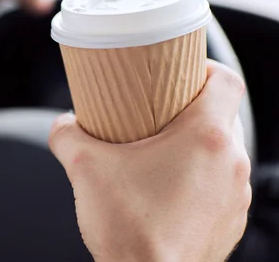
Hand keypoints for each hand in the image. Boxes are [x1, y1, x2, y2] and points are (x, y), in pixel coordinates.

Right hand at [49, 60, 250, 261]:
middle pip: (223, 114)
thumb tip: (63, 125)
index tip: (185, 69)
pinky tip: (166, 185)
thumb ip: (67, 134)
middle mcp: (230, 164)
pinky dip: (200, 175)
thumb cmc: (130, 230)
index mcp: (205, 139)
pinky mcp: (228, 221)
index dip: (208, 67)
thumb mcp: (84, 168)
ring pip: (224, 150)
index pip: (227, 81)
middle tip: (160, 108)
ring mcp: (234, 196)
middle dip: (193, 106)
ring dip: (197, 143)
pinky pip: (221, 183)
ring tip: (161, 149)